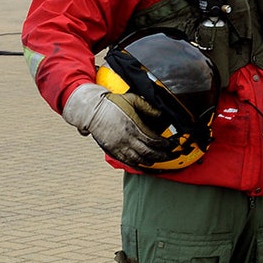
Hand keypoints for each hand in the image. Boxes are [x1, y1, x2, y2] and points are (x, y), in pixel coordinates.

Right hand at [61, 83, 175, 167]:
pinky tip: (140, 164)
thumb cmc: (112, 103)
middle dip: (159, 155)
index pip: (152, 140)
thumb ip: (147, 107)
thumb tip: (159, 114)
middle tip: (167, 156)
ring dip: (148, 161)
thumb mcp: (132, 99)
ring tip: (156, 161)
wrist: (92, 110)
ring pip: (137, 158)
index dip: (163, 144)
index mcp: (134, 126)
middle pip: (147, 152)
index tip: (169, 145)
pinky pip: (125, 160)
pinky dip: (135, 164)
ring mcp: (118, 145)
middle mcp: (127, 138)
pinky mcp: (111, 149)